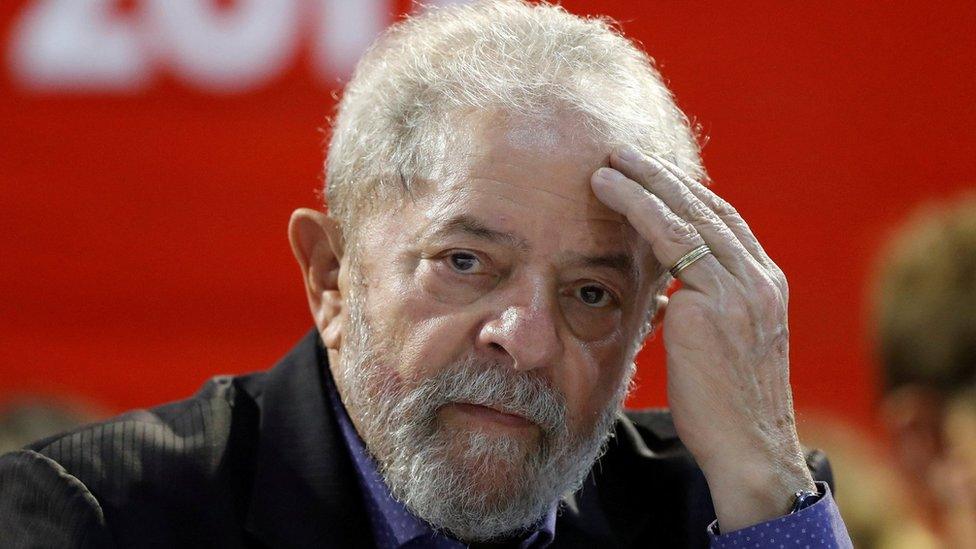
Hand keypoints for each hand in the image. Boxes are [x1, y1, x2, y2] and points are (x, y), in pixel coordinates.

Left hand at [591, 146, 814, 531]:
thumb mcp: (720, 350)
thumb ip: (701, 312)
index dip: (686, 193)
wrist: (749, 449)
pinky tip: (610, 194)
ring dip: (644, 182)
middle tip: (624, 153)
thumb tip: (668, 297)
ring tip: (608, 164)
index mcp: (764, 287)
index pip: (724, 223)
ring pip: (686, 215)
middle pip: (707, 208)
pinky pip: (670, 241)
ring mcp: (740, 289)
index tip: (654, 175)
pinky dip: (638, 210)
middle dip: (663, 175)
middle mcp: (759, 280)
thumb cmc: (726, 408)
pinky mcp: (714, 305)